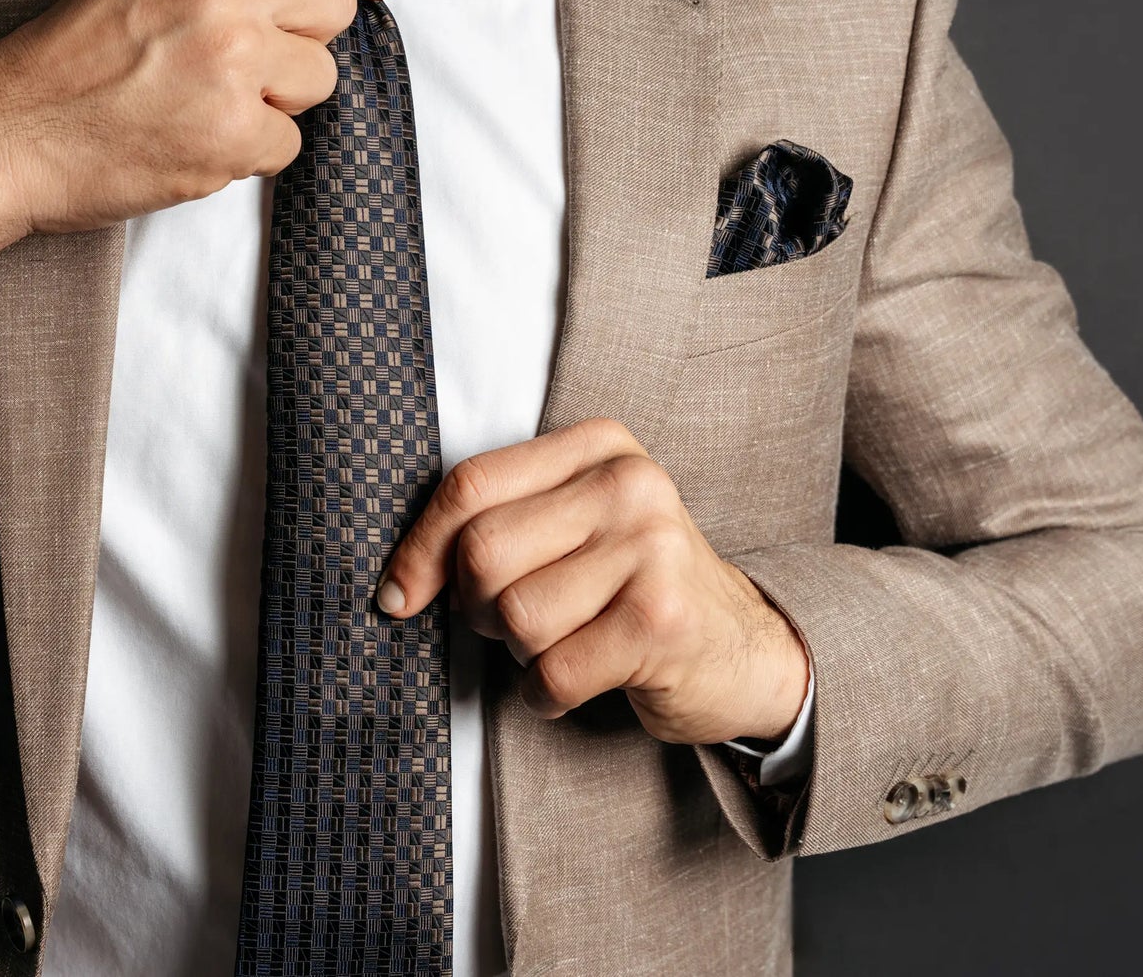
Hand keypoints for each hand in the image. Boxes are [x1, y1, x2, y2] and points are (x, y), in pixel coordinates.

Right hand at [0, 0, 400, 270]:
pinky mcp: (233, 132)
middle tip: (238, 66)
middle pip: (334, 11)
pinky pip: (287, 145)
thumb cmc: (69, 58)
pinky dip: (247, 155)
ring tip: (198, 104)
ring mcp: (232, 61)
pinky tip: (189, 141)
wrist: (4, 133)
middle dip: (302, 43)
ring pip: (318, 82)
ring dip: (274, 104)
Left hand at [376, 418, 810, 745]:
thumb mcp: (573, 527)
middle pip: (483, 553)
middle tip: (515, 622)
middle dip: (479, 608)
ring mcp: (653, 550)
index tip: (400, 595)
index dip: (419, 548)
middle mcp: (631, 485)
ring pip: (516, 617)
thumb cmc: (634, 589)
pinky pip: (552, 673)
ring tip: (564, 644)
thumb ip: (494, 526)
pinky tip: (577, 683)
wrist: (746, 649)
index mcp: (600, 446)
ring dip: (522, 654)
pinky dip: (546, 696)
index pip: (470, 485)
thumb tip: (396, 587)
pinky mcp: (662, 621)